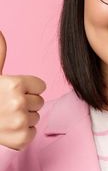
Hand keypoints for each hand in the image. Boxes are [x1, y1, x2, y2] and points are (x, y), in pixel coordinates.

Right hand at [0, 31, 45, 150]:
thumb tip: (0, 30)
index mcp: (14, 84)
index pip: (40, 86)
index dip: (25, 89)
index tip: (10, 92)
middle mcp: (19, 103)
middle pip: (39, 102)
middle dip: (24, 103)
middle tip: (4, 106)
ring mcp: (20, 122)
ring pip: (35, 117)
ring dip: (22, 118)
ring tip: (3, 117)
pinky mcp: (20, 139)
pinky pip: (32, 133)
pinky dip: (21, 134)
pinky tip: (6, 129)